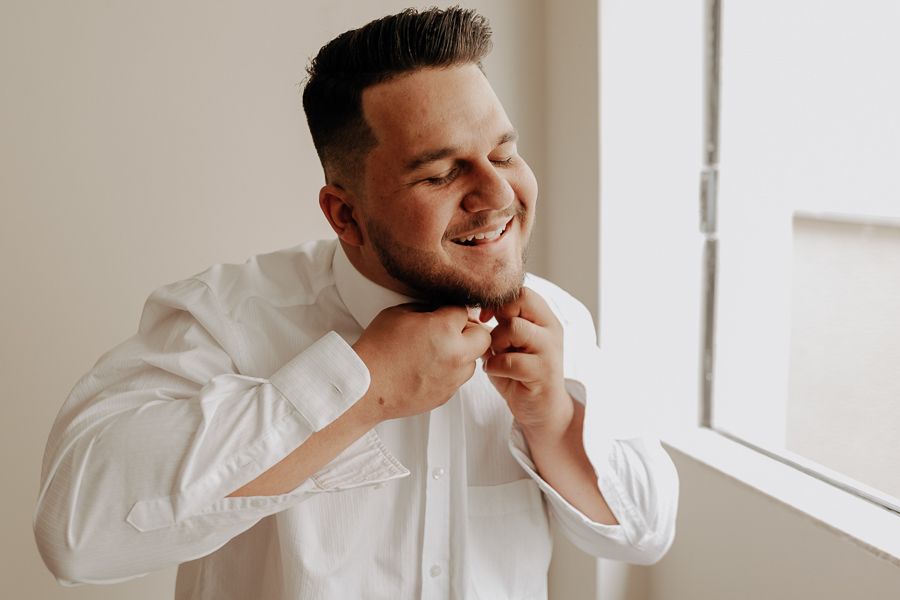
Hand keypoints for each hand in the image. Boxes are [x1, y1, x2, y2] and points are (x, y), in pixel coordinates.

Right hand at [353, 304, 491, 422]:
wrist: (365, 387)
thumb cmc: (377, 349)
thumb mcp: (399, 313)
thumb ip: (426, 308)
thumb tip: (440, 308)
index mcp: (444, 329)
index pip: (463, 310)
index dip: (451, 309)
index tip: (441, 311)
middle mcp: (456, 354)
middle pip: (483, 336)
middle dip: (470, 330)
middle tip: (450, 330)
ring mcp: (453, 378)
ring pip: (473, 360)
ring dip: (462, 352)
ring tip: (437, 351)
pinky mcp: (447, 395)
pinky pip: (459, 378)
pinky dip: (450, 371)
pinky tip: (428, 368)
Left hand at [480, 288, 572, 434]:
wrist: (542, 410)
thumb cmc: (519, 374)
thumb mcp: (507, 345)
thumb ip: (495, 326)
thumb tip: (466, 311)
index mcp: (544, 319)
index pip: (522, 292)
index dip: (497, 301)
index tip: (485, 316)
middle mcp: (550, 330)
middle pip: (520, 303)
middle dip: (497, 320)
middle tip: (492, 339)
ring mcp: (550, 350)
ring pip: (515, 328)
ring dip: (496, 342)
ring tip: (494, 356)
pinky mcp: (543, 372)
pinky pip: (512, 360)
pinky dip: (495, 365)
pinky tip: (493, 370)